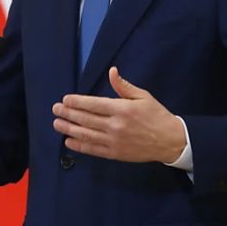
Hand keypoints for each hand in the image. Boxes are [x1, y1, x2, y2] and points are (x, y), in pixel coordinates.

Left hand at [52, 67, 185, 162]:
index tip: (65, 100)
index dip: (77, 102)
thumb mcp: (143, 96)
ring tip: (57, 124)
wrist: (171, 141)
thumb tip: (112, 71)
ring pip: (86, 134)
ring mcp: (114, 141)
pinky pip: (93, 149)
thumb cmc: (157, 116)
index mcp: (122, 109)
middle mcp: (115, 125)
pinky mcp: (115, 154)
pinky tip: (69, 141)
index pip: (93, 104)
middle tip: (55, 110)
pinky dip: (80, 146)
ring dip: (69, 129)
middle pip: (86, 119)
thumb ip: (124, 86)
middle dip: (68, 114)